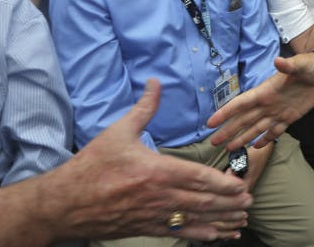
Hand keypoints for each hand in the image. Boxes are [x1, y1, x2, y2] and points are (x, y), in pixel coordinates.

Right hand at [18, 79, 251, 243]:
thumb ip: (143, 109)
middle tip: (249, 202)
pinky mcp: (144, 229)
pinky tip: (215, 236)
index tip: (241, 184)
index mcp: (155, 171)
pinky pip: (178, 234)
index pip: (197, 177)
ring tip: (240, 220)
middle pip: (201, 201)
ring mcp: (152, 216)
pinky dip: (199, 235)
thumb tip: (155, 81)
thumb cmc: (91, 166)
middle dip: (228, 203)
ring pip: (193, 220)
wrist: (64, 203)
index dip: (222, 183)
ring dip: (219, 221)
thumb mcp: (118, 132)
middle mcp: (158, 196)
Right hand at [207, 53, 313, 150]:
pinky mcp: (290, 118)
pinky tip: (256, 147)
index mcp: (265, 91)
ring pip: (256, 128)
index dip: (226, 112)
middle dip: (229, 130)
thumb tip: (278, 61)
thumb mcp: (300, 64)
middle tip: (213, 142)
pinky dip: (265, 139)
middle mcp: (268, 104)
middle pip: (244, 120)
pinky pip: (274, 131)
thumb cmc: (310, 65)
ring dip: (242, 138)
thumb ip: (288, 66)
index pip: (241, 104)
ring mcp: (278, 112)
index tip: (211, 122)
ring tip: (229, 148)